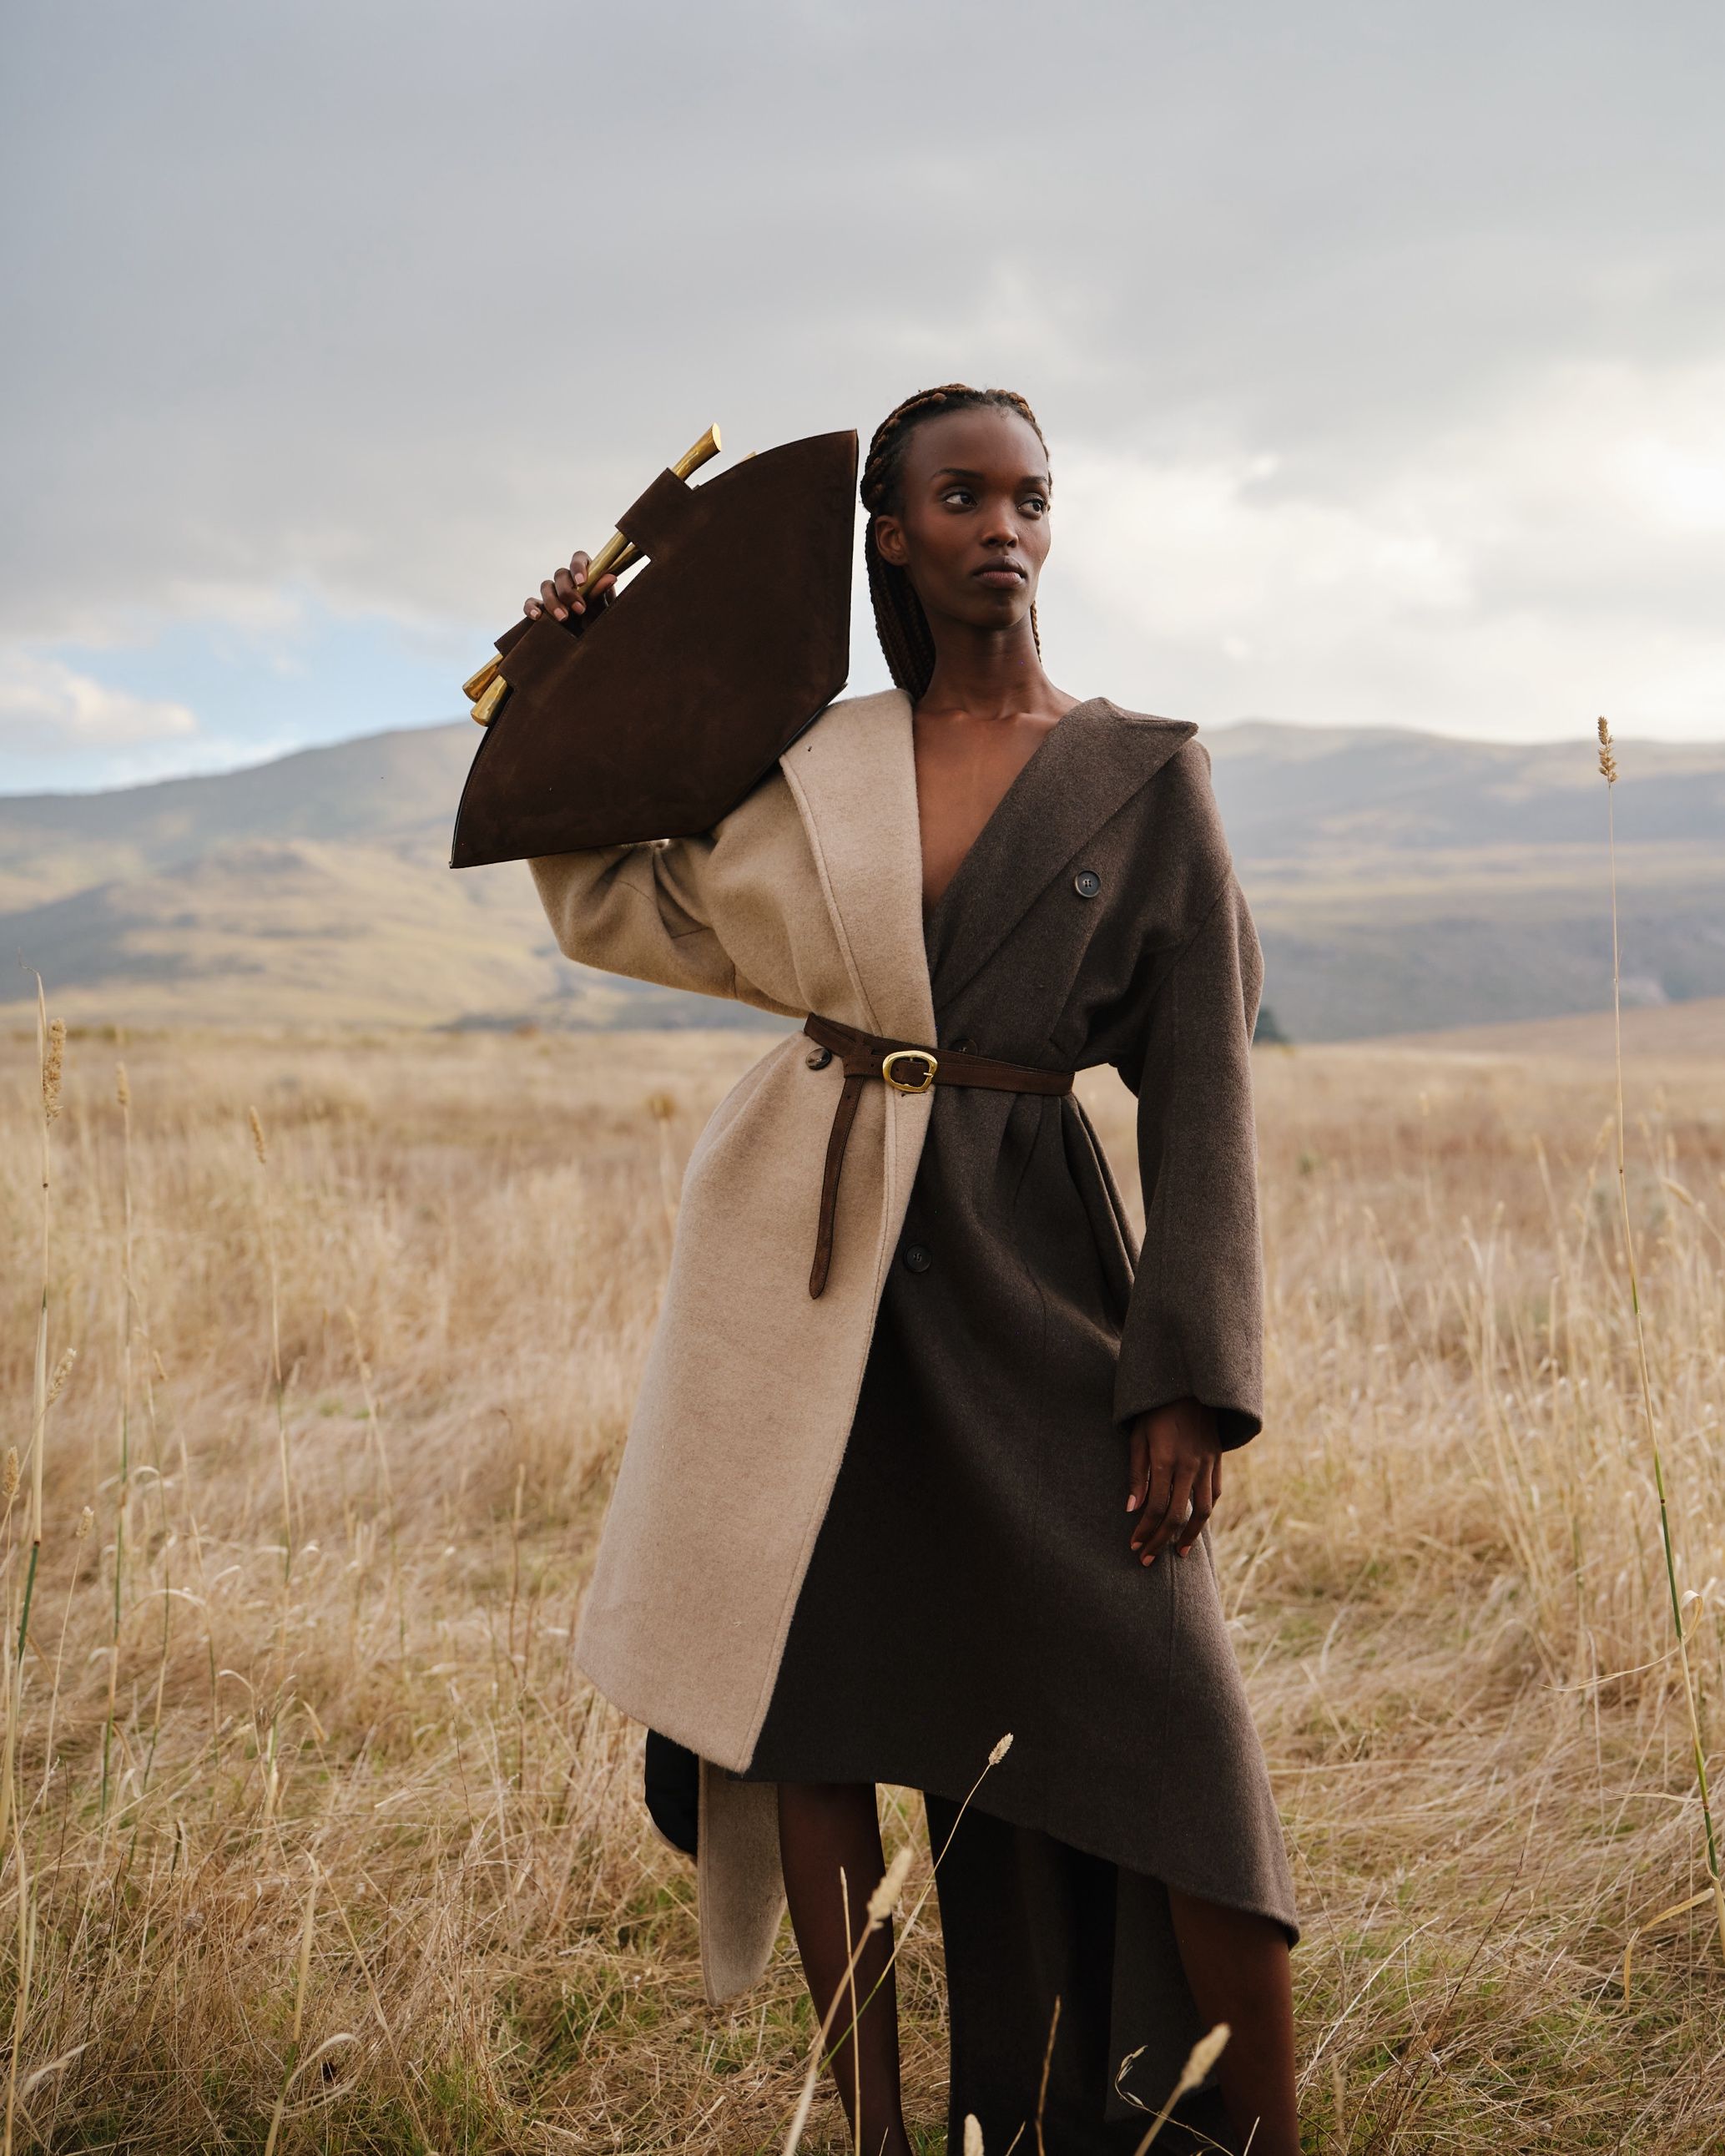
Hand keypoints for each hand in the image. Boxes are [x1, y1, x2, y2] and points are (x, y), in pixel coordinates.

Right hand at [523, 548, 617, 626]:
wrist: (594, 640)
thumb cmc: (601, 619)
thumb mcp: (605, 608)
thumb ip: (603, 594)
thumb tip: (610, 577)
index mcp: (586, 573)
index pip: (578, 559)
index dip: (577, 567)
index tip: (582, 582)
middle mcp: (568, 580)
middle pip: (560, 574)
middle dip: (568, 592)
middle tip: (580, 610)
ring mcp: (554, 593)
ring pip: (546, 586)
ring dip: (553, 601)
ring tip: (563, 618)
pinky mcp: (542, 607)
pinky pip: (531, 602)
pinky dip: (531, 607)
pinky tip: (537, 616)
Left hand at [1126, 1397, 1221, 1564]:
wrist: (1190, 1385)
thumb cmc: (1155, 1410)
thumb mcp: (1138, 1437)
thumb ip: (1136, 1474)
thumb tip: (1131, 1509)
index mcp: (1164, 1460)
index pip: (1155, 1507)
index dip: (1144, 1531)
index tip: (1134, 1546)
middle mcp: (1188, 1466)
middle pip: (1177, 1515)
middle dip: (1160, 1541)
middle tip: (1147, 1560)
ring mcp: (1207, 1464)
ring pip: (1202, 1511)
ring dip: (1189, 1536)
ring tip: (1178, 1553)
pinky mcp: (1218, 1460)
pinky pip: (1214, 1494)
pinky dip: (1205, 1512)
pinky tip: (1195, 1524)